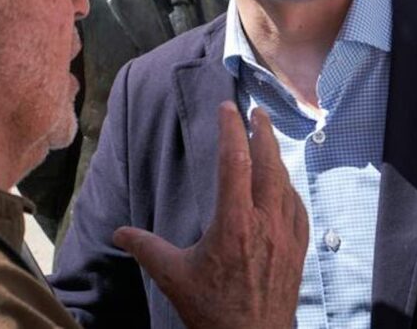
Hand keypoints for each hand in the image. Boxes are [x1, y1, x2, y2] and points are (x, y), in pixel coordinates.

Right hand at [113, 102, 307, 328]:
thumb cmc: (212, 311)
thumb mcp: (173, 276)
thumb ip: (146, 247)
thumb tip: (118, 232)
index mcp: (234, 223)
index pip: (235, 162)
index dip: (231, 130)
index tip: (227, 108)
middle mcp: (266, 223)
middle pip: (269, 163)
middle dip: (263, 132)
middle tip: (256, 112)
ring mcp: (287, 236)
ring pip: (286, 184)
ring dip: (277, 159)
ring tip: (267, 143)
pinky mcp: (298, 249)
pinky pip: (298, 208)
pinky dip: (289, 189)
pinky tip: (283, 187)